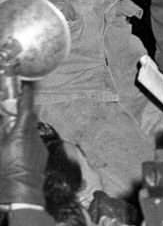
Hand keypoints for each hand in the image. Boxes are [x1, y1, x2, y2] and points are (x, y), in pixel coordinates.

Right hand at [0, 82, 46, 206]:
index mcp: (22, 131)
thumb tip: (3, 120)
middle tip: (13, 112)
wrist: (21, 194)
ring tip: (13, 136)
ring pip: (32, 131)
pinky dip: (27, 142)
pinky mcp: (42, 154)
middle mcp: (34, 135)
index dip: (26, 94)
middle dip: (22, 113)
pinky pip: (34, 142)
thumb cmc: (6, 172)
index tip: (25, 85)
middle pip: (30, 118)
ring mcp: (40, 144)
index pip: (27, 106)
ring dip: (23, 130)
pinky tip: (18, 151)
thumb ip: (1, 130)